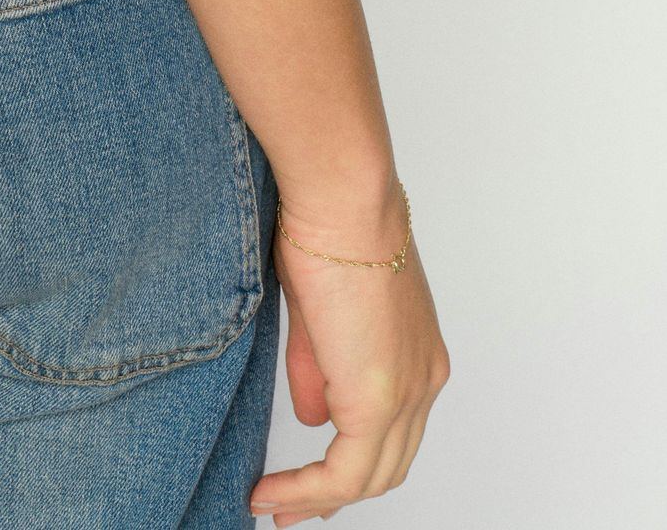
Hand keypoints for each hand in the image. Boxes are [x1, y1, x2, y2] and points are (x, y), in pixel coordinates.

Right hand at [250, 188, 450, 521]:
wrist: (343, 198)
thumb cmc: (326, 226)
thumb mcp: (319, 311)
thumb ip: (320, 371)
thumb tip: (314, 418)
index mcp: (418, 353)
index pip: (393, 430)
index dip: (352, 460)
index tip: (310, 478)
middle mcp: (424, 380)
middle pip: (387, 465)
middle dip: (336, 493)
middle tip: (290, 507)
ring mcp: (408, 393)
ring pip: (370, 476)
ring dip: (319, 499)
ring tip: (275, 505)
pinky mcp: (378, 400)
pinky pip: (345, 472)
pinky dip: (309, 490)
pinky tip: (273, 493)